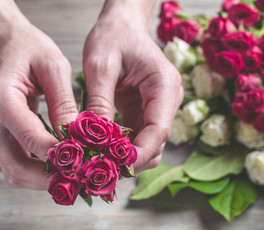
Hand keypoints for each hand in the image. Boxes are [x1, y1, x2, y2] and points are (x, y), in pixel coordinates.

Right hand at [0, 0, 78, 188]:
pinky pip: (17, 163)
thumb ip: (64, 102)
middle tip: (82, 181)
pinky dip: (39, 171)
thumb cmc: (30, 48)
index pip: (30, 138)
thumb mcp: (54, 66)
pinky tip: (62, 167)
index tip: (87, 162)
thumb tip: (76, 139)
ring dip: (44, 180)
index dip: (59, 155)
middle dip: (50, 179)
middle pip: (16, 167)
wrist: (5, 44)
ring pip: (15, 172)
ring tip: (75, 178)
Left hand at [83, 2, 182, 171]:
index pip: (159, 130)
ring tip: (99, 164)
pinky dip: (121, 148)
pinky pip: (137, 138)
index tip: (116, 167)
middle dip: (132, 160)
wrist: (120, 26)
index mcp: (164, 85)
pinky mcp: (145, 112)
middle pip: (157, 143)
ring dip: (126, 157)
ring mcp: (158, 108)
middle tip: (101, 169)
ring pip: (148, 145)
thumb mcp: (99, 66)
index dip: (139, 153)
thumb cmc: (112, 37)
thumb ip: (99, 101)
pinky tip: (101, 153)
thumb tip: (95, 140)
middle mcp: (167, 100)